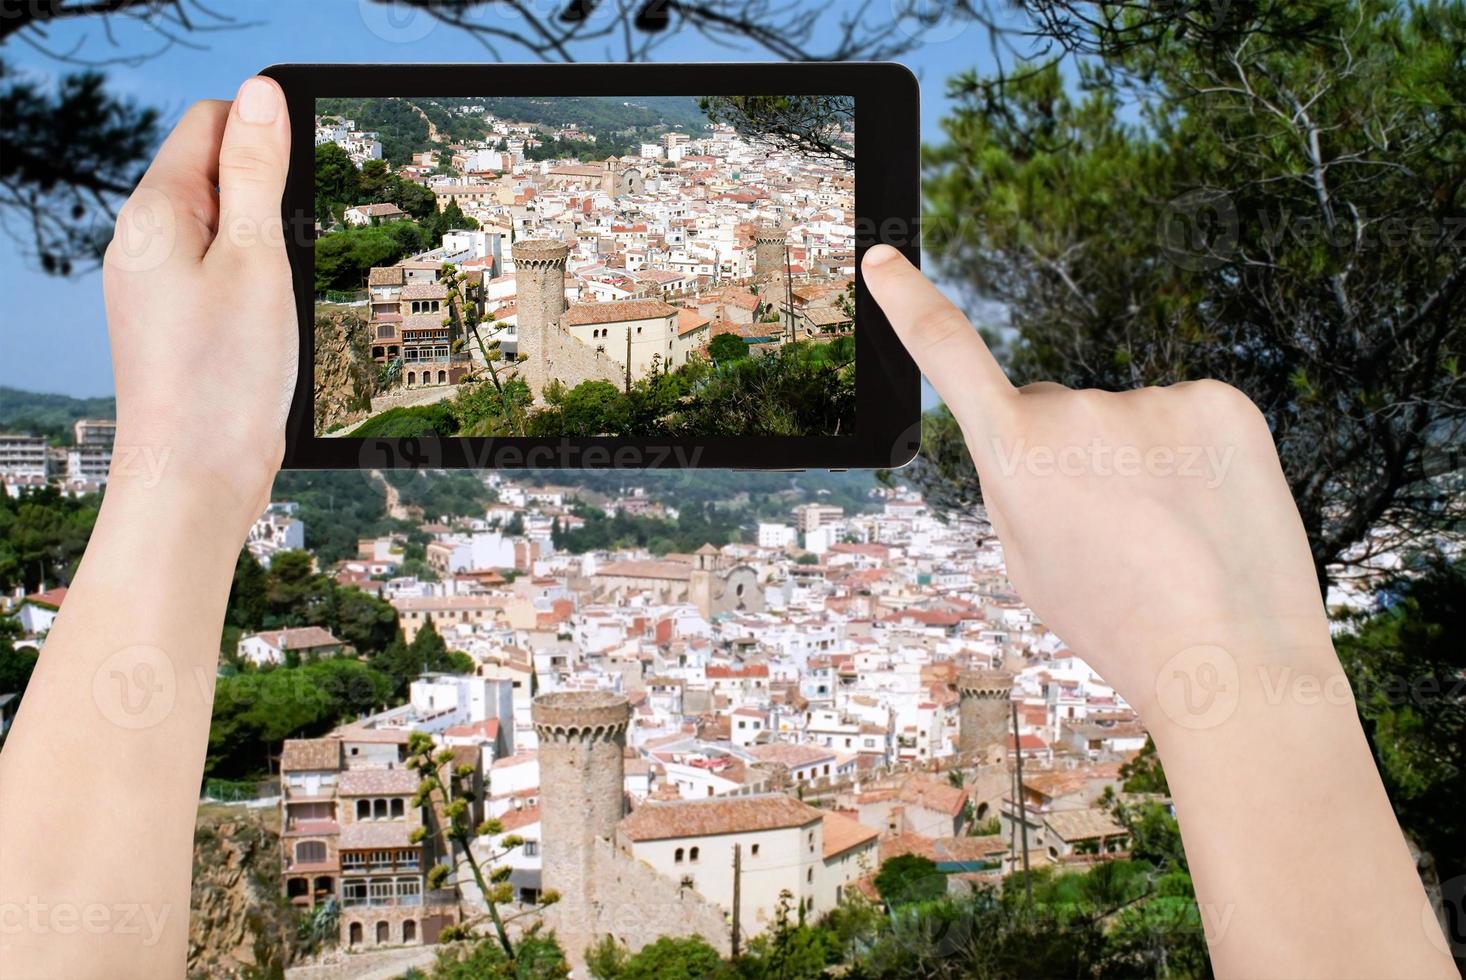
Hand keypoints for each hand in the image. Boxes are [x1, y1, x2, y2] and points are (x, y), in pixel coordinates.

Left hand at [102, 76, 294, 526]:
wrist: (195, 477)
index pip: (211, 123)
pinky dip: (257, 282)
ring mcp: (158, 284)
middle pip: (218, 174)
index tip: (309, 181)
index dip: (268, 134)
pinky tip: (276, 320)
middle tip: (301, 247)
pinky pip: (222, 273)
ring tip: (287, 294)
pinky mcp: (178, 322)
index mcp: (156, 212)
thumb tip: (262, 92)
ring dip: (268, 244)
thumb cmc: (224, 376)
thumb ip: (258, 171)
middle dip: (272, 194)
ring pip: (225, 229)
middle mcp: (146, 242)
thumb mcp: (257, 258)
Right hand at [862, 244, 1332, 715]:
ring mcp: (1152, 401)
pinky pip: (1185, 416)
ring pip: (1125, 420)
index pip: (948, 353)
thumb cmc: (1116, 622)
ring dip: (1137, 461)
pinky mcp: (1220, 402)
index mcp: (1013, 453)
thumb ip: (1013, 484)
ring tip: (1168, 535)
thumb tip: (1036, 437)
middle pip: (1051, 409)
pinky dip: (1193, 454)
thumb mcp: (1026, 563)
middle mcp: (1075, 411)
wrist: (1230, 660)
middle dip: (1066, 453)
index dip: (910, 300)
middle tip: (1109, 531)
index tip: (884, 256)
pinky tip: (1207, 509)